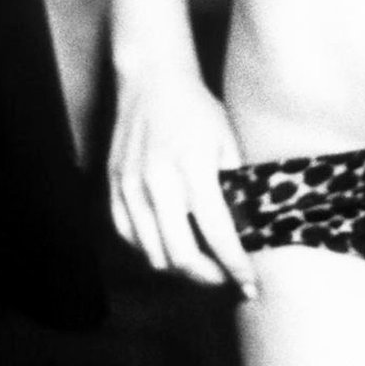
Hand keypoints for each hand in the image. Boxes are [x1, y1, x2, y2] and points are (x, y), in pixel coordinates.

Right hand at [108, 67, 257, 294]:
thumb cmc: (196, 110)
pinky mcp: (114, 186)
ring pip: (152, 254)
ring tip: (200, 264)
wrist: (152, 80)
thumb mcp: (227, 141)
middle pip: (180, 256)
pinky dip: (150, 250)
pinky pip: (129, 236)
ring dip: (180, 268)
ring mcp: (131, 185)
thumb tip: (246, 231)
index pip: (217, 234)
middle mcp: (158, 181)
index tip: (251, 285)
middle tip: (225, 276)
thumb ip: (234, 187)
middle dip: (208, 277)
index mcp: (193, 168)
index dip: (236, 266)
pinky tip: (169, 244)